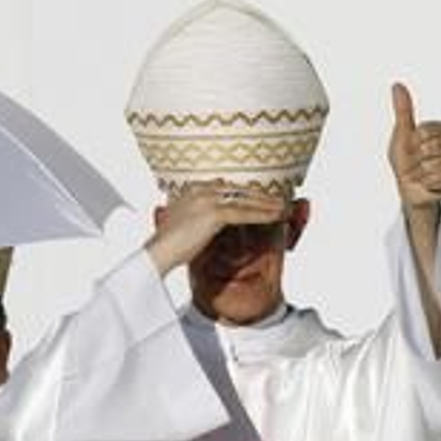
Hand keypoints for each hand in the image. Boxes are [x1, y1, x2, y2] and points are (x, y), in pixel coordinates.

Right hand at [145, 183, 289, 274]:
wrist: (157, 253)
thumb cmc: (166, 246)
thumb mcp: (182, 226)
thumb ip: (197, 219)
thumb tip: (205, 225)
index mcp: (193, 190)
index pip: (226, 188)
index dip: (245, 194)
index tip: (260, 198)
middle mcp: (201, 190)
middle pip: (239, 191)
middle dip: (260, 196)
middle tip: (278, 200)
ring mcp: (208, 200)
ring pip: (245, 200)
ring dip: (267, 204)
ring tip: (284, 207)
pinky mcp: (214, 214)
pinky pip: (245, 213)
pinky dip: (263, 214)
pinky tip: (277, 216)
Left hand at [388, 82, 440, 210]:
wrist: (408, 189)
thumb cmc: (405, 161)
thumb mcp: (401, 135)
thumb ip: (403, 110)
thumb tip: (397, 85)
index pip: (427, 130)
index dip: (414, 141)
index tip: (411, 146)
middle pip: (432, 147)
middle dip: (416, 158)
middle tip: (415, 162)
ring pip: (436, 163)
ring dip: (420, 172)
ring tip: (420, 174)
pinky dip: (428, 182)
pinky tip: (426, 183)